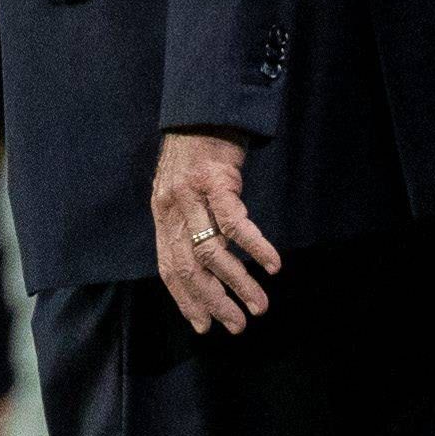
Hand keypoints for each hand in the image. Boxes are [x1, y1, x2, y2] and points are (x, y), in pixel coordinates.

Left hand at [150, 129, 277, 335]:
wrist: (202, 109)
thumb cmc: (196, 153)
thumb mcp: (180, 191)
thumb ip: (186, 223)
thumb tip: (203, 263)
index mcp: (162, 215)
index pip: (170, 268)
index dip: (186, 300)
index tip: (204, 326)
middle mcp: (172, 209)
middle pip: (190, 267)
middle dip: (214, 301)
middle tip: (237, 326)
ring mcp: (193, 195)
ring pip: (213, 252)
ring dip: (238, 283)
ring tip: (260, 305)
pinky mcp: (217, 182)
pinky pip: (235, 223)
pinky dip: (255, 247)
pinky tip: (272, 265)